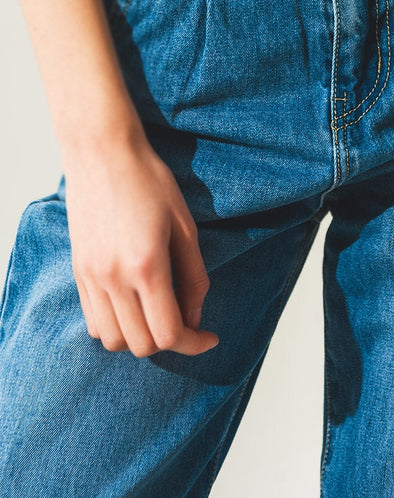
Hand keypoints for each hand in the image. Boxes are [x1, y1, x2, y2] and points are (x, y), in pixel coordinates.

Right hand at [63, 129, 218, 357]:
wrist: (103, 153)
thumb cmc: (150, 181)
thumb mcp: (185, 227)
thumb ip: (194, 277)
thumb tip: (196, 317)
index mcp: (147, 265)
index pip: (169, 333)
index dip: (195, 343)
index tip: (210, 336)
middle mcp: (114, 278)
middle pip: (142, 344)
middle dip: (171, 342)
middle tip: (188, 321)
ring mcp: (91, 277)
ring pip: (114, 340)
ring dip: (141, 337)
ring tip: (160, 313)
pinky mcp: (78, 272)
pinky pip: (94, 321)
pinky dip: (116, 326)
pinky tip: (135, 305)